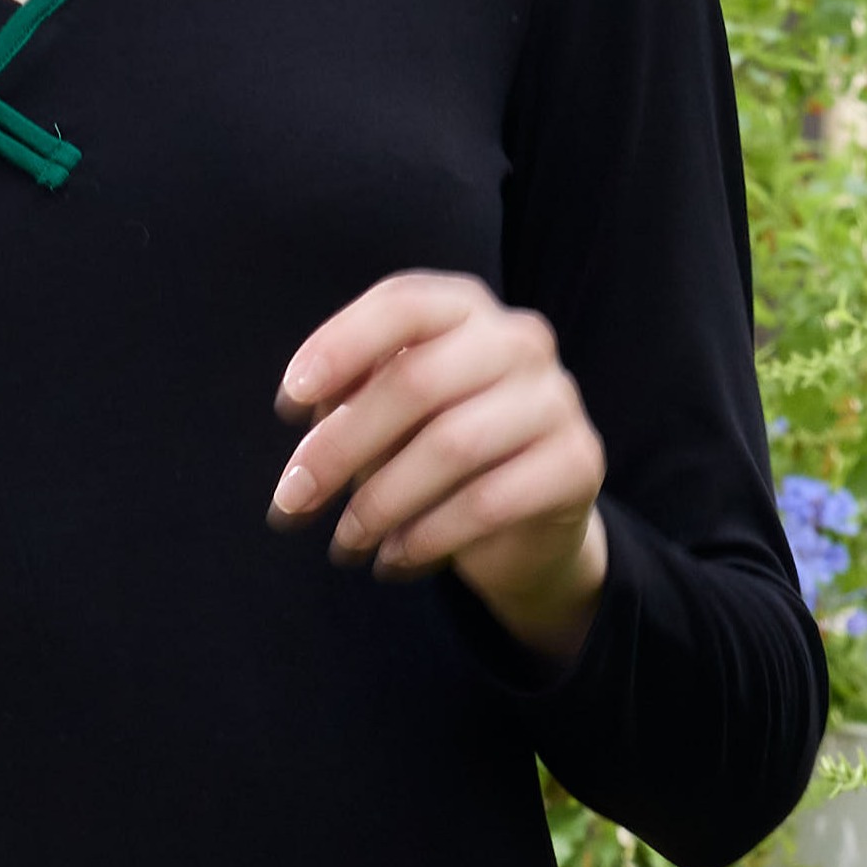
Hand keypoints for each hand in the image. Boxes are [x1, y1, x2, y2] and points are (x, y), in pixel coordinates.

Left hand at [271, 270, 609, 658]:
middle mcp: (518, 340)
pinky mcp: (578, 463)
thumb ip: (347, 399)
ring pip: (451, 446)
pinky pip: (489, 502)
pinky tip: (393, 561)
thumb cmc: (431, 452)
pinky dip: (427, 537)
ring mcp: (555, 399)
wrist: (520, 525)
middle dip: (340, 448)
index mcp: (464, 309)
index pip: (402, 305)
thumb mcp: (382, 418)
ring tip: (345, 543)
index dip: (339, 347)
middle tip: (292, 502)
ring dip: (380, 504)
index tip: (287, 402)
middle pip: (416, 380)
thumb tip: (305, 413)